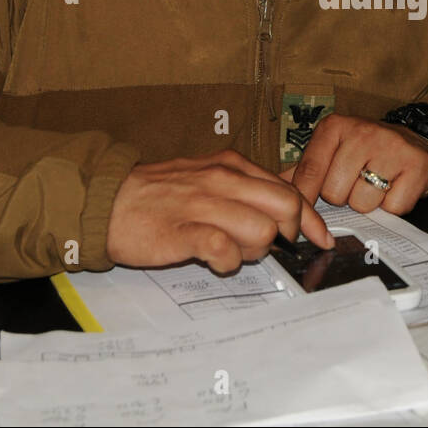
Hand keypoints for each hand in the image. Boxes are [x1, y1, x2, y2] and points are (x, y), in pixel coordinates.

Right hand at [105, 150, 332, 272]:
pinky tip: (216, 261)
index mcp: (231, 165)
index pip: (289, 190)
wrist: (106, 201)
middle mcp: (222, 180)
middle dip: (287, 234)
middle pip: (286, 208)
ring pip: (262, 231)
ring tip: (231, 252)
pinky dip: (229, 262)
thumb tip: (280, 211)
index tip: (321, 238)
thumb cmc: (159, 195)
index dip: (310, 219)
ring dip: (255, 251)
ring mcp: (203, 204)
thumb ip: (242, 189)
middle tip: (266, 246)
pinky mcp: (183, 231)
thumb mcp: (206, 177)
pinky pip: (225, 250)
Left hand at [282, 113, 427, 214]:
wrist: (419, 143)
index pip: (309, 172)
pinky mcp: (416, 166)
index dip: (305, 199)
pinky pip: (392, 208)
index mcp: (335, 127)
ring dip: (369, 203)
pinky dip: (393, 206)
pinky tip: (396, 188)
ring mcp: (392, 148)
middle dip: (344, 198)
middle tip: (357, 183)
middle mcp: (362, 132)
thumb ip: (305, 171)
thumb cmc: (368, 151)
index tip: (302, 214)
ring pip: (363, 203)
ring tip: (378, 184)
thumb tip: (275, 191)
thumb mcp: (334, 150)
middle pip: (334, 193)